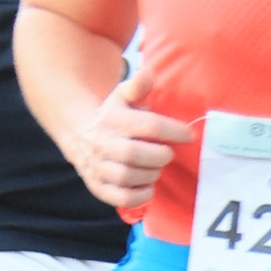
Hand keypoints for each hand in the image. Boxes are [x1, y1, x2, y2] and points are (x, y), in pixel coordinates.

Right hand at [72, 73, 191, 217]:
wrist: (80, 135)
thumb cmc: (112, 115)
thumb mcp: (123, 96)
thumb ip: (137, 86)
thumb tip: (148, 73)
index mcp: (112, 119)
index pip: (148, 125)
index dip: (174, 130)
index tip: (189, 135)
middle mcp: (102, 143)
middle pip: (136, 154)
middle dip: (159, 155)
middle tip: (168, 154)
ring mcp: (97, 166)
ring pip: (127, 176)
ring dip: (150, 174)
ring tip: (156, 168)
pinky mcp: (97, 186)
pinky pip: (120, 197)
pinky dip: (139, 196)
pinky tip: (148, 187)